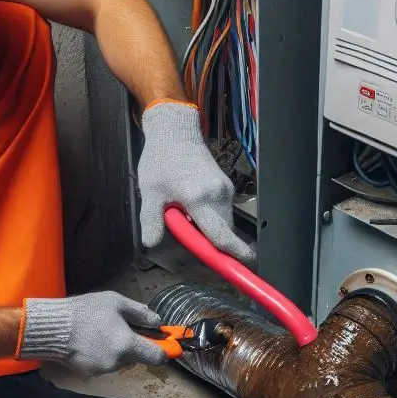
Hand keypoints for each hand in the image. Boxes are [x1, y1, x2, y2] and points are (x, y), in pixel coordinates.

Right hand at [16, 292, 167, 374]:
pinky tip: (89, 342)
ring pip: (120, 361)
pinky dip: (101, 355)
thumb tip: (158, 323)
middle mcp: (118, 362)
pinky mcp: (89, 373)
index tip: (167, 346)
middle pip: (137, 357)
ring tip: (99, 332)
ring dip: (116, 350)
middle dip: (133, 345)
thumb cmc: (85, 311)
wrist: (52, 327)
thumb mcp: (116, 303)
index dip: (164, 352)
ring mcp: (103, 370)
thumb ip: (141, 314)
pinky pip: (104, 364)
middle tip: (120, 327)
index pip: (157, 357)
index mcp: (127, 345)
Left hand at [137, 100, 254, 264]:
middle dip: (208, 240)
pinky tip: (192, 202)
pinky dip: (210, 215)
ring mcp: (225, 189)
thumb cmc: (161, 160)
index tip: (246, 265)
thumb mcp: (150, 192)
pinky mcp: (226, 185)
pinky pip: (222, 210)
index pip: (221, 235)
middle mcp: (218, 195)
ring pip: (223, 221)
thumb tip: (151, 243)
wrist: (176, 131)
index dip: (233, 253)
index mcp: (199, 199)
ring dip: (208, 226)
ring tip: (184, 209)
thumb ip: (151, 220)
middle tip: (183, 227)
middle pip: (222, 232)